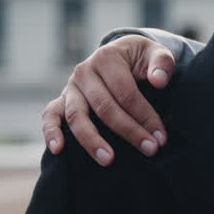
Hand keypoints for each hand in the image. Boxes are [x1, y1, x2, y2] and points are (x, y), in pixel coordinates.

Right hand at [40, 34, 175, 164]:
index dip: (145, 116)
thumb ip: (162, 63)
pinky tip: (58, 150)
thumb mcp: (155, 53)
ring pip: (77, 116)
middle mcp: (84, 72)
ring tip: (108, 160)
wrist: (120, 55)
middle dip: (129, 131)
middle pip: (105, 107)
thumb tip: (159, 81)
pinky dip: (51, 132)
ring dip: (92, 140)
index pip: (126, 92)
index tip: (161, 137)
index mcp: (107, 57)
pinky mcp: (62, 101)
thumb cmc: (140, 58)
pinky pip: (50, 116)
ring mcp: (70, 87)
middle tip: (150, 149)